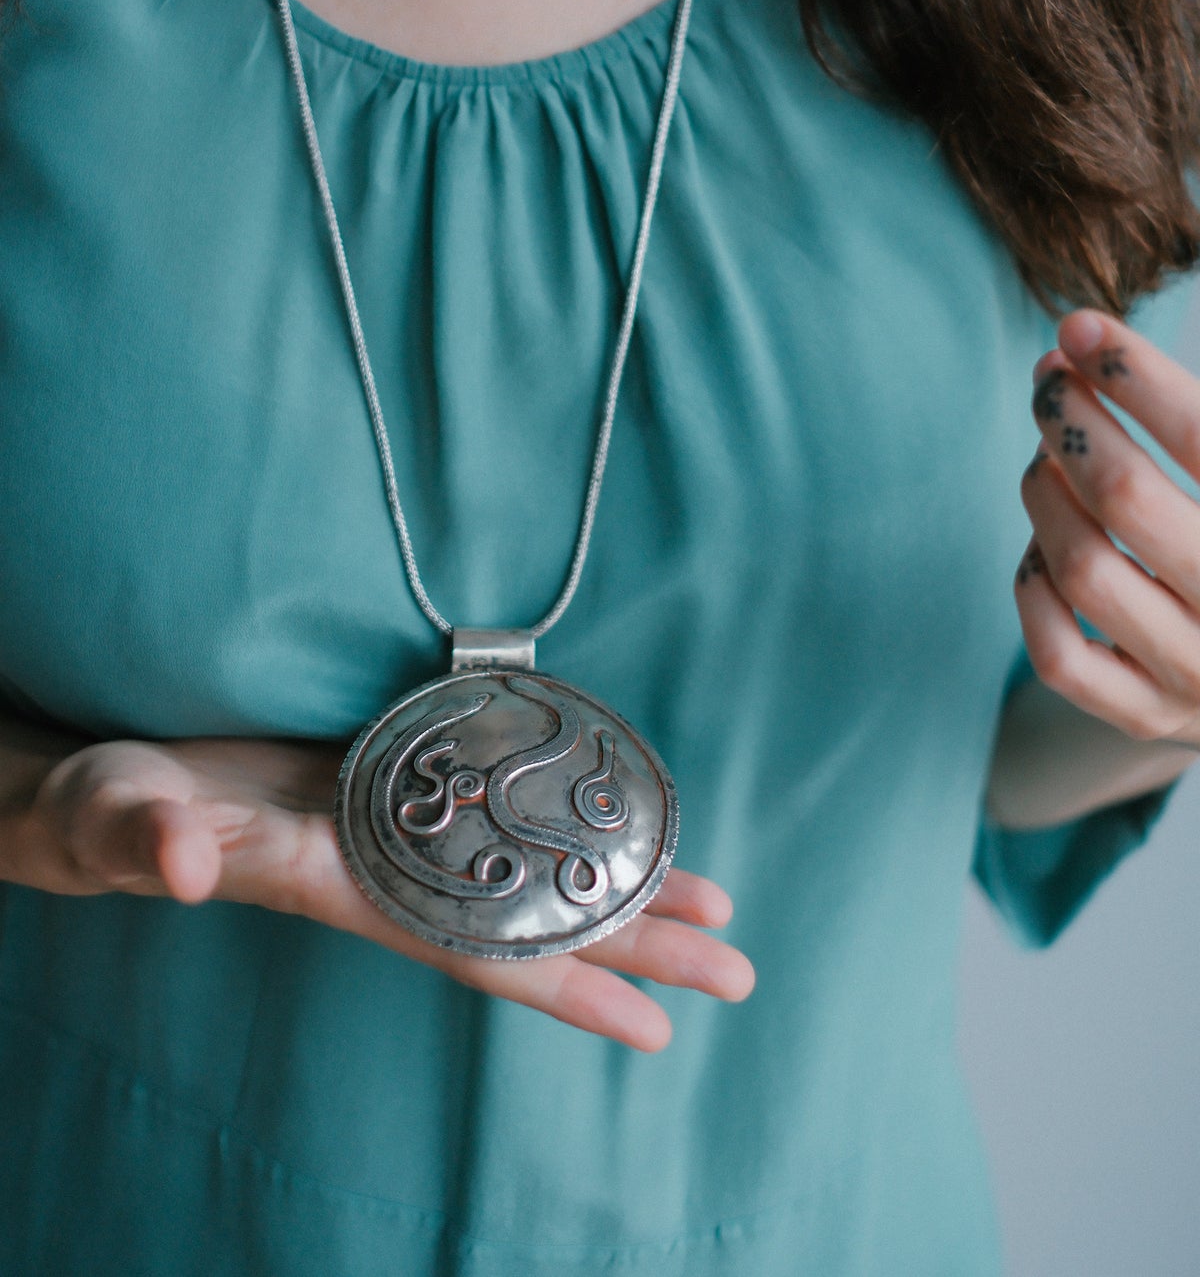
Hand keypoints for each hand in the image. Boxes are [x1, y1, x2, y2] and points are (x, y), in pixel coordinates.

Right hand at [14, 733, 752, 1051]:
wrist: (115, 784)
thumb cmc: (112, 807)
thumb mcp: (123, 817)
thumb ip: (153, 841)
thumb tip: (189, 864)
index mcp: (346, 886)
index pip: (472, 951)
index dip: (562, 983)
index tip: (659, 1024)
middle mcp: (392, 871)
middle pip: (531, 922)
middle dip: (635, 943)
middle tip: (739, 962)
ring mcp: (401, 828)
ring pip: (531, 870)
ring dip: (622, 886)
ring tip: (714, 899)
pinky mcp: (394, 780)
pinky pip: (500, 814)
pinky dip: (563, 821)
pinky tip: (610, 816)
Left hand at [1017, 307, 1199, 751]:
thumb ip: (1184, 417)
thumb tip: (1079, 338)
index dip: (1135, 374)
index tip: (1081, 329)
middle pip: (1126, 498)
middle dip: (1071, 423)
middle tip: (1050, 384)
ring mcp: (1198, 675)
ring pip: (1082, 570)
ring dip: (1044, 494)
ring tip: (1047, 459)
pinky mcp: (1147, 714)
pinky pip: (1058, 654)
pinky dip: (1034, 587)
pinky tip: (1045, 550)